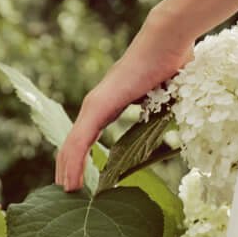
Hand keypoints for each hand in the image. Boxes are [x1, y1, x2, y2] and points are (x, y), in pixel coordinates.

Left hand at [55, 21, 194, 191]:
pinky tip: (71, 183)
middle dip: (68, 169)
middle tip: (68, 194)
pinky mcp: (98, 107)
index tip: (81, 182)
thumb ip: (155, 115)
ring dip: (67, 172)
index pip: (86, 138)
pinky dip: (74, 164)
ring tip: (66, 194)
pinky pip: (80, 142)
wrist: (167, 42)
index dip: (81, 159)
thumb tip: (167, 132)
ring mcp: (94, 105)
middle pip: (73, 144)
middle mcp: (96, 105)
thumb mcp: (162, 100)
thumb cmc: (170, 66)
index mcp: (108, 104)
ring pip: (71, 146)